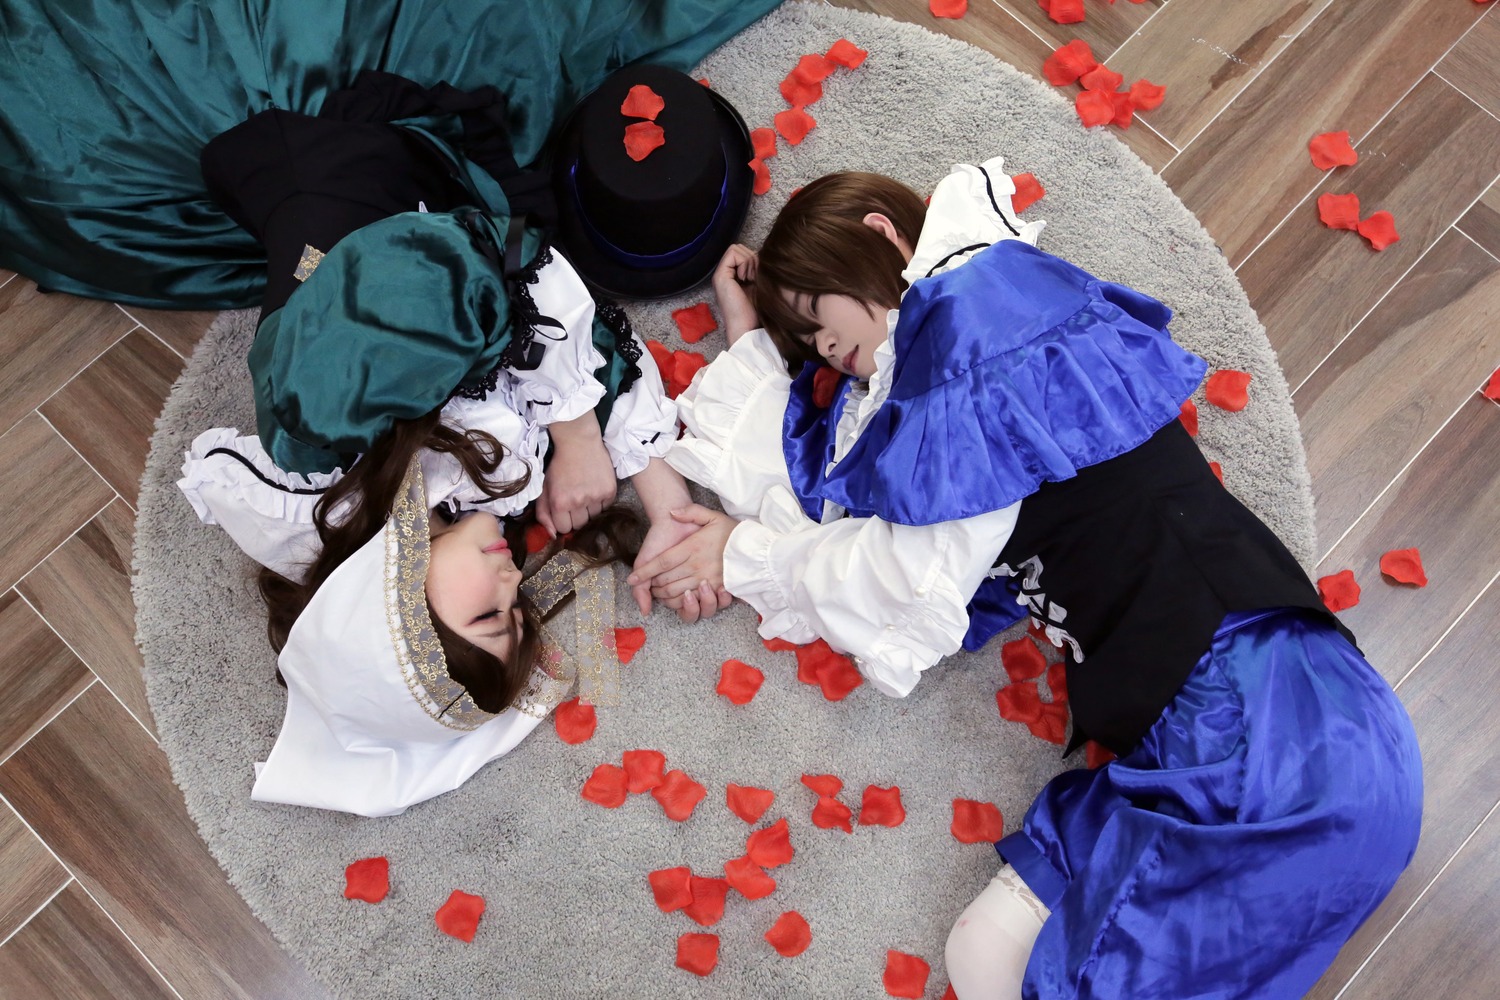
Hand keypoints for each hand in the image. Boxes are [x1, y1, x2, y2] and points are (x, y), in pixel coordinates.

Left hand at [538, 416, 616, 535]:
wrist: (579, 442)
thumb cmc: (559, 465)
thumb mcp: (544, 488)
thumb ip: (543, 513)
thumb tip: (552, 534)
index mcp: (560, 503)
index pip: (563, 529)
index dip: (563, 520)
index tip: (564, 510)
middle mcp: (578, 502)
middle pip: (580, 525)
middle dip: (577, 516)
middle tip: (575, 499)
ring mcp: (596, 497)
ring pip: (594, 518)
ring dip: (589, 509)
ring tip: (585, 492)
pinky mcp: (610, 491)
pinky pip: (606, 507)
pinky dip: (601, 501)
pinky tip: (595, 487)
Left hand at [626, 505, 736, 621]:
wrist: (757, 548)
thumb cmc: (734, 532)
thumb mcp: (713, 515)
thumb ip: (690, 512)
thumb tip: (672, 512)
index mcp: (692, 547)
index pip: (662, 563)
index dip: (645, 572)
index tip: (632, 578)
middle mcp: (696, 565)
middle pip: (665, 580)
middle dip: (652, 584)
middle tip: (647, 582)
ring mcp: (705, 580)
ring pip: (675, 592)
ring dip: (663, 594)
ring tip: (659, 590)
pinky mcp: (714, 590)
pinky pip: (691, 600)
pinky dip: (679, 601)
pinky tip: (676, 597)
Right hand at [712, 243, 759, 341]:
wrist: (747, 327)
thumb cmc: (757, 311)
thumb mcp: (760, 284)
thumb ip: (758, 268)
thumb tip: (764, 253)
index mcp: (733, 276)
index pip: (744, 252)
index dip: (755, 259)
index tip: (758, 277)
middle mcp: (725, 273)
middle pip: (740, 248)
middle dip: (752, 258)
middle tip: (755, 278)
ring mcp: (721, 274)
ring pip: (737, 248)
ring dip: (749, 262)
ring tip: (751, 279)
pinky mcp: (720, 275)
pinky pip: (733, 253)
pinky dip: (744, 263)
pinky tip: (746, 279)